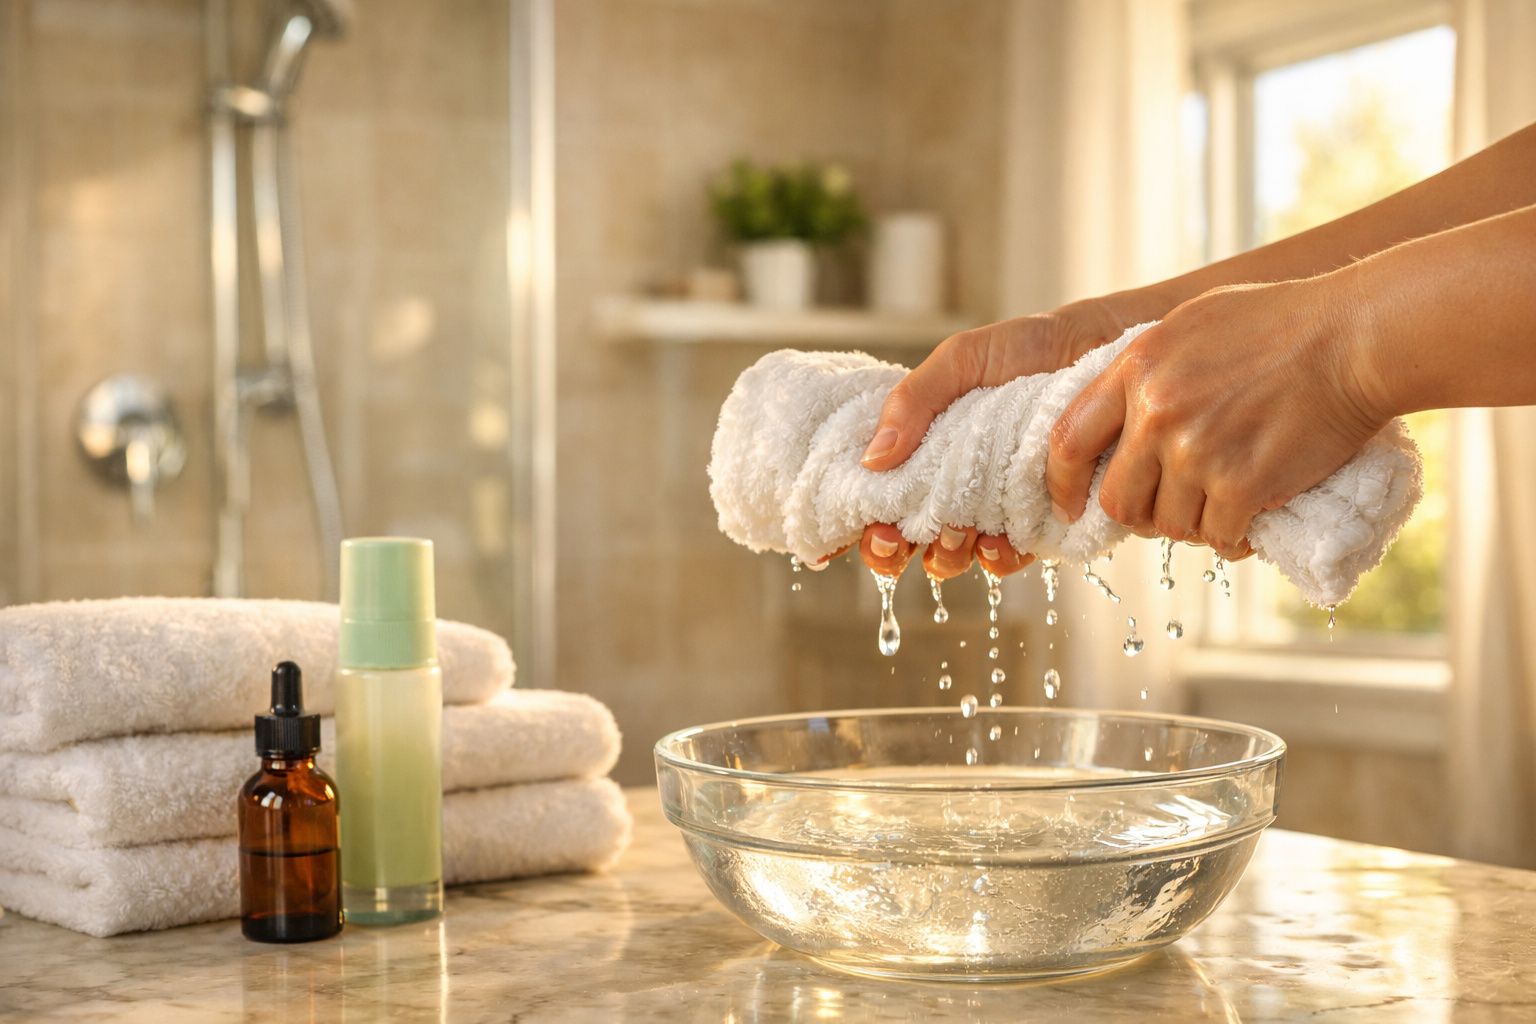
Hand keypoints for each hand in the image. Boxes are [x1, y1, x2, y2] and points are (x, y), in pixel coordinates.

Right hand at [858, 298, 1139, 577]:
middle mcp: (955, 483)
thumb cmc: (1037, 347)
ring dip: (943, 554)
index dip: (858, 522)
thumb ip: (914, 399)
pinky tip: (999, 541)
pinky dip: (997, 558)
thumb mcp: (965, 359)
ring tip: (955, 530)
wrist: (1115, 352)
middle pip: (904, 538)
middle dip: (891, 550)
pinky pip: (1008, 559)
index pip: (877, 494)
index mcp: (925, 446)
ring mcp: (995, 507)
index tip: (854, 532)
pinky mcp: (1040, 523)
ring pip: (951, 555)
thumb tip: (872, 460)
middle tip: (896, 535)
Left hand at [1046, 277, 1388, 558]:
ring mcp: (1197, 450)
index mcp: (1135, 368)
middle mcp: (1157, 412)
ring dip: (1190, 524)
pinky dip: (1230, 538)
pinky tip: (1247, 521)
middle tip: (1165, 508)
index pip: (1068, 441)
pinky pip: (1216, 535)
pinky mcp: (1242, 483)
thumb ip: (1145, 369)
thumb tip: (1114, 416)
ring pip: (1167, 524)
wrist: (1353, 336)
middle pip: (1116, 500)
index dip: (1062, 483)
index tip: (1070, 504)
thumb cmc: (1280, 323)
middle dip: (1137, 514)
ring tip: (1218, 504)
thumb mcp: (1190, 324)